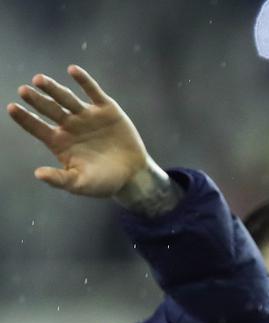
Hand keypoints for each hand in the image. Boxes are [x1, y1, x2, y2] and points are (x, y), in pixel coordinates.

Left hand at [6, 66, 176, 213]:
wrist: (134, 175)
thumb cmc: (105, 182)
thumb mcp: (82, 184)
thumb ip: (61, 179)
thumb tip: (38, 174)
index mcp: (59, 142)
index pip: (37, 127)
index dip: (24, 118)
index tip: (12, 108)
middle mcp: (70, 125)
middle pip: (49, 109)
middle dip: (36, 100)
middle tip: (24, 91)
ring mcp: (87, 116)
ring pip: (66, 98)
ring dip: (53, 89)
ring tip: (38, 79)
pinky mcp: (106, 109)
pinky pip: (93, 92)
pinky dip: (84, 81)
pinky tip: (72, 70)